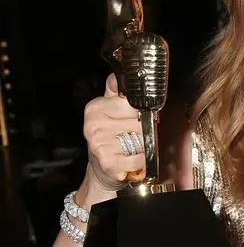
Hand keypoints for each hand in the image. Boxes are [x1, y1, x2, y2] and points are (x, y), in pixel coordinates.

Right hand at [83, 74, 144, 191]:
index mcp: (96, 109)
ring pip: (141, 141)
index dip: (142, 113)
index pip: (132, 104)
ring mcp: (100, 145)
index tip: (138, 119)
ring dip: (144, 147)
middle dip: (144, 132)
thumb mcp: (108, 113)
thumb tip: (116, 75)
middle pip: (140, 123)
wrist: (102, 170)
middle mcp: (94, 125)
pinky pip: (139, 159)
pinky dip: (142, 162)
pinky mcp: (109, 163)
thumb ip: (115, 94)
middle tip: (136, 138)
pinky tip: (133, 160)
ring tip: (134, 149)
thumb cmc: (109, 140)